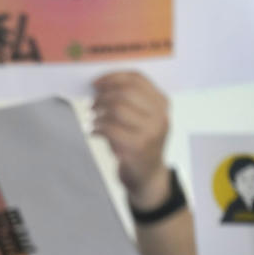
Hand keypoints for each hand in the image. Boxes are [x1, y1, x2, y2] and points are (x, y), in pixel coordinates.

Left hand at [92, 71, 170, 208]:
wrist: (147, 177)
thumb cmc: (139, 144)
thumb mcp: (141, 119)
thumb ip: (129, 100)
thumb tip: (100, 85)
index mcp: (162, 104)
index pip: (137, 78)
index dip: (113, 77)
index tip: (96, 83)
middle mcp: (160, 116)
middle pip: (126, 92)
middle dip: (103, 95)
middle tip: (91, 103)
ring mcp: (150, 133)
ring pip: (117, 109)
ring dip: (98, 112)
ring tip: (91, 118)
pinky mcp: (137, 148)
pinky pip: (110, 129)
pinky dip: (96, 127)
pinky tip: (92, 130)